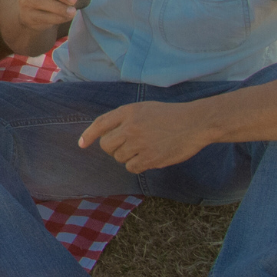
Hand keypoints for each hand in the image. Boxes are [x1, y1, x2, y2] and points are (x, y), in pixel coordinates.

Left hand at [80, 100, 213, 171]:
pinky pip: (131, 167)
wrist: (195, 123)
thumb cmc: (170, 115)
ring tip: (144, 148)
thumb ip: (124, 119)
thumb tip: (105, 136)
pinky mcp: (150, 158)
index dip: (88, 135)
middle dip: (113, 148)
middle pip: (106, 145)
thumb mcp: (144, 109)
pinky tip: (149, 157)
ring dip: (128, 156)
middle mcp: (130, 127)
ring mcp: (140, 143)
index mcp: (128, 111)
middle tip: (128, 145)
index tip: (81, 144)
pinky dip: (137, 165)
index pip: (100, 124)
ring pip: (119, 157)